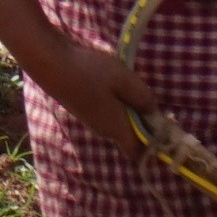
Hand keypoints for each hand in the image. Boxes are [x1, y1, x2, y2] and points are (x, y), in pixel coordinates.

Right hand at [33, 35, 154, 152]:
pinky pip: (109, 115)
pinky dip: (119, 106)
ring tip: (137, 91)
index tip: (166, 130)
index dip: (154, 147)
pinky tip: (117, 86)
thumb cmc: (89, 71)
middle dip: (146, 126)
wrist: (50, 63)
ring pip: (120, 124)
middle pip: (130, 137)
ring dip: (132, 113)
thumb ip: (143, 98)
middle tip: (155, 104)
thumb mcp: (124, 80)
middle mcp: (103, 130)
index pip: (138, 152)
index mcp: (116, 128)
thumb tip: (155, 113)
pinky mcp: (83, 110)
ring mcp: (91, 121)